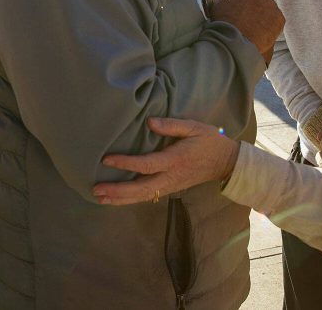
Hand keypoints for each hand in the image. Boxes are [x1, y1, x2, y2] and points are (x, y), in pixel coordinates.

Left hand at [93, 118, 239, 205]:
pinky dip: (130, 199)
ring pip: (142, 196)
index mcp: (175, 160)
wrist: (226, 162)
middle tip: (96, 190)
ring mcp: (170, 185)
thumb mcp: (194, 127)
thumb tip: (149, 122)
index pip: (146, 164)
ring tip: (100, 198)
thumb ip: (171, 125)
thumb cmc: (209, 141)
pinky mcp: (169, 188)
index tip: (107, 160)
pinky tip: (116, 199)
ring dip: (120, 199)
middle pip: (140, 188)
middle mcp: (170, 177)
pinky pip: (147, 196)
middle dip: (117, 191)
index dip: (125, 163)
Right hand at [211, 0, 283, 61]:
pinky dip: (272, 28)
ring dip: (264, 18)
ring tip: (255, 31)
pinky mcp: (279, 17)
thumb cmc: (222, 25)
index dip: (243, 4)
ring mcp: (270, 4)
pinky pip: (277, 21)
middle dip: (255, 9)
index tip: (240, 13)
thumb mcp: (217, 5)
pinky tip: (263, 36)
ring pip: (268, 10)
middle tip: (249, 23)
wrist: (233, 40)